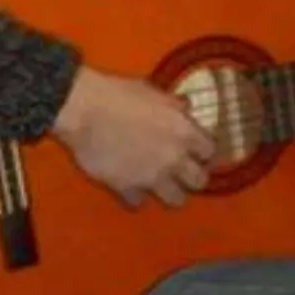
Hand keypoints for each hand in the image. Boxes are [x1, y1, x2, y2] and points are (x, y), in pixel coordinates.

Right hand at [53, 65, 216, 208]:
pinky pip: (139, 203)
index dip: (203, 151)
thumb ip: (173, 104)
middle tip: (181, 170)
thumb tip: (185, 106)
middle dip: (193, 176)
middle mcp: (174, 159)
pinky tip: (130, 186)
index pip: (210, 151)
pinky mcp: (127, 189)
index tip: (196, 149)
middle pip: (199, 181)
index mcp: (184, 132)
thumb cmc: (118, 94)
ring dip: (170, 192)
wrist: (83, 110)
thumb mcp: (152, 91)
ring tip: (160, 183)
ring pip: (176, 200)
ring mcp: (152, 177)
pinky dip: (136, 196)